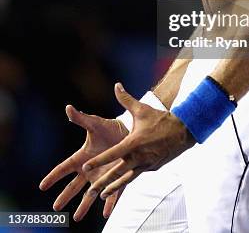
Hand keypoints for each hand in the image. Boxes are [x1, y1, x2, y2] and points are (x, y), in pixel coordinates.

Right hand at [39, 105, 127, 220]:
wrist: (129, 132)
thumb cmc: (109, 128)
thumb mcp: (95, 123)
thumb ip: (81, 119)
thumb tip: (68, 107)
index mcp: (82, 157)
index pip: (64, 167)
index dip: (53, 176)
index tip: (42, 186)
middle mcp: (90, 169)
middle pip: (74, 185)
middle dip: (65, 196)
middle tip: (56, 208)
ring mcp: (102, 175)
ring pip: (90, 194)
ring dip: (84, 205)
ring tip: (77, 218)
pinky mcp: (116, 178)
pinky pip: (112, 193)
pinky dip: (109, 203)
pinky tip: (107, 213)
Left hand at [83, 83, 194, 200]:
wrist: (183, 131)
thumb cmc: (161, 119)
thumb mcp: (142, 109)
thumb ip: (126, 99)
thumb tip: (116, 85)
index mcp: (134, 143)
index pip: (112, 154)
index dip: (98, 160)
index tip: (85, 167)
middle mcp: (139, 156)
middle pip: (117, 173)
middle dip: (102, 183)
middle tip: (89, 191)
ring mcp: (147, 164)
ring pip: (126, 179)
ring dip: (113, 188)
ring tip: (101, 196)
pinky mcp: (153, 168)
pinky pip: (137, 175)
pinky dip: (127, 181)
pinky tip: (120, 185)